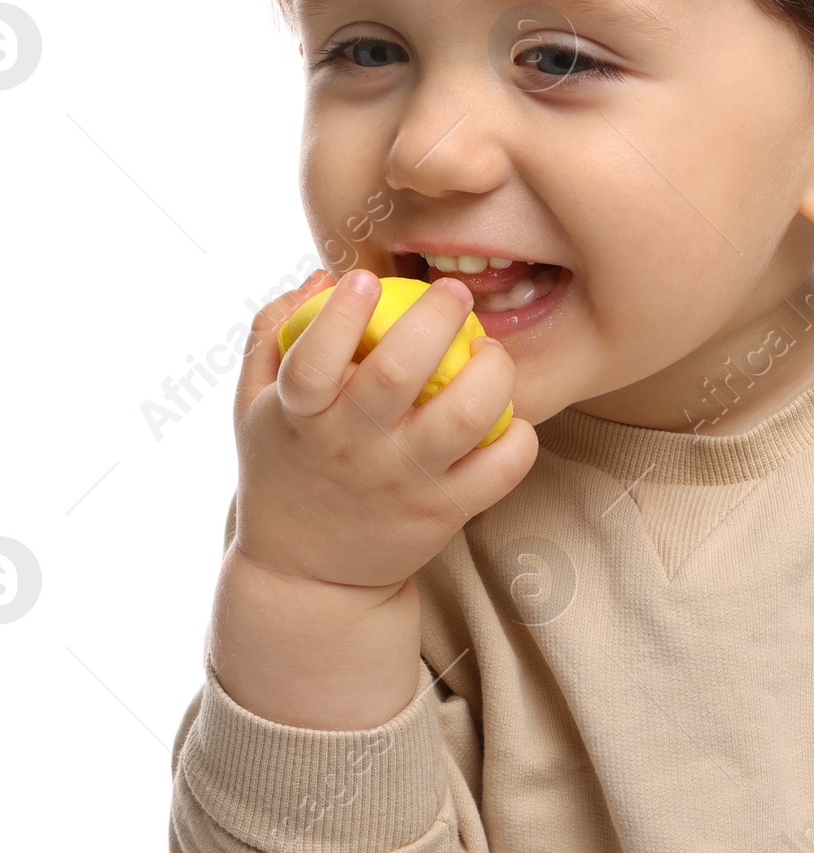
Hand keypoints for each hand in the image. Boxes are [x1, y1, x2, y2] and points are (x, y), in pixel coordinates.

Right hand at [231, 266, 538, 592]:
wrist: (307, 575)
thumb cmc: (286, 468)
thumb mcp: (255, 405)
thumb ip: (275, 334)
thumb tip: (324, 278)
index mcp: (301, 417)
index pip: (313, 361)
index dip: (341, 315)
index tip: (365, 279)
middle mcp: (353, 447)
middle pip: (397, 374)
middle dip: (436, 320)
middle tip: (456, 294)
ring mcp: (403, 481)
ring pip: (465, 416)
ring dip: (491, 372)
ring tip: (490, 352)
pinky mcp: (445, 512)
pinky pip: (501, 469)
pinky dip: (518, 437)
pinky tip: (509, 416)